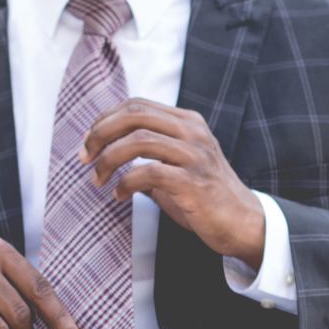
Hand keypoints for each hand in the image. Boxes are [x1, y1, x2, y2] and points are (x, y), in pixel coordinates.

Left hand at [80, 98, 265, 268]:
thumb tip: (105, 150)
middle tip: (84, 157)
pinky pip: (149, 172)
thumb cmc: (205, 196)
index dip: (105, 119)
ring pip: (138, 140)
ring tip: (98, 179)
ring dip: (108, 160)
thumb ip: (150, 152)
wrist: (243, 222)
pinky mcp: (194, 182)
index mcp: (188, 122)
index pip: (137, 105)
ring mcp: (196, 156)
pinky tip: (119, 195)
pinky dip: (126, 183)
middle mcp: (193, 133)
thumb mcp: (178, 164)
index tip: (89, 142)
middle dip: (101, 133)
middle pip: (135, 115)